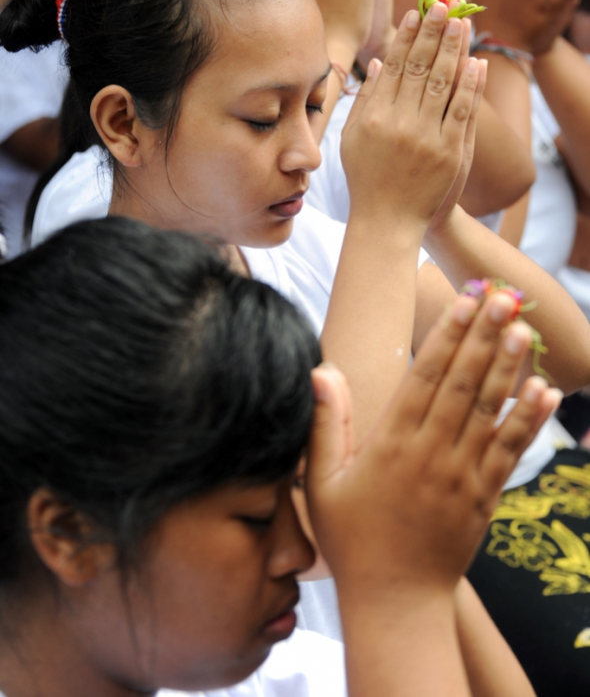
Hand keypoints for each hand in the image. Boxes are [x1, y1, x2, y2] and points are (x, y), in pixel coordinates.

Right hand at [306, 291, 560, 599]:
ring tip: (523, 329)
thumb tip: (322, 371)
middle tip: (503, 298)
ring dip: (510, 368)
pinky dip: (529, 421)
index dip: (447, 338)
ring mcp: (462, 476)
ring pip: (489, 412)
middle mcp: (431, 455)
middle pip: (462, 385)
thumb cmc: (352, 539)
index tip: (465, 304)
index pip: (424, 379)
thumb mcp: (322, 483)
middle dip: (484, 338)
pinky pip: (510, 452)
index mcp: (391, 446)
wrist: (396, 601)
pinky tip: (545, 392)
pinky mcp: (485, 497)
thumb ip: (324, 424)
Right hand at [341, 5, 485, 228]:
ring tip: (461, 22)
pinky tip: (475, 61)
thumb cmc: (366, 180)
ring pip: (442, 83)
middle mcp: (398, 123)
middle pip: (419, 68)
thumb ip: (365, 100)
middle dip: (432, 33)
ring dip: (453, 49)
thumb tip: (380, 63)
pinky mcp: (448, 152)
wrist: (387, 221)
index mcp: (373, 117)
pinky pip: (461, 111)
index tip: (416, 14)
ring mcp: (425, 137)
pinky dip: (470, 85)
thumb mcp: (352, 140)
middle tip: (443, 6)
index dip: (406, 38)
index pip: (393, 67)